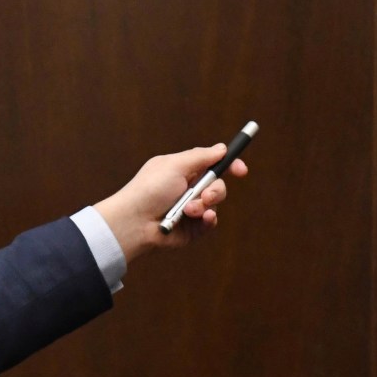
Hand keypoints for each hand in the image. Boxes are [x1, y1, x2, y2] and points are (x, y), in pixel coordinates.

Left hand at [93, 144, 250, 264]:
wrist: (134, 222)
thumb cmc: (149, 189)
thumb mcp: (175, 165)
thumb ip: (201, 156)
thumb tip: (221, 149)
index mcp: (183, 170)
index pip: (212, 165)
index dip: (229, 166)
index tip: (242, 170)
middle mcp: (187, 188)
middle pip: (218, 185)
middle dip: (215, 190)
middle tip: (205, 195)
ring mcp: (190, 209)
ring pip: (215, 204)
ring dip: (205, 205)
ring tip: (188, 211)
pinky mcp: (191, 228)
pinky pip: (210, 222)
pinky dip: (207, 220)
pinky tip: (199, 219)